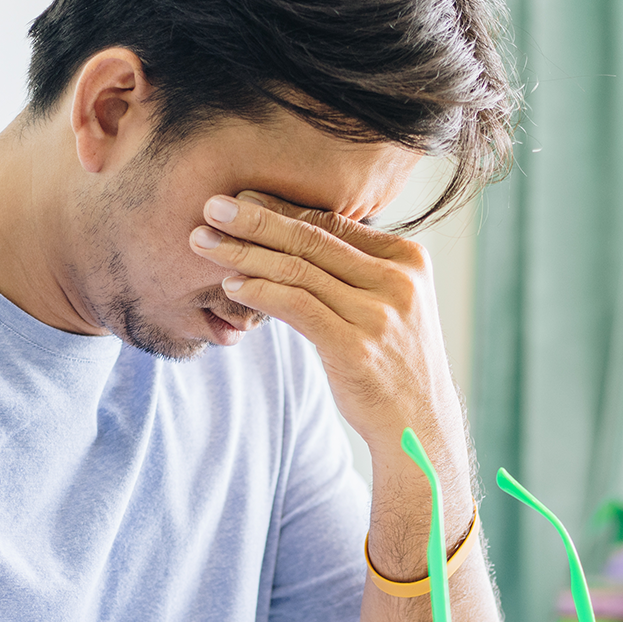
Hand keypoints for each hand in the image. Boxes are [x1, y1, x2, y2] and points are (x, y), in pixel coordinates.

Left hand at [190, 193, 460, 456]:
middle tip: (212, 206)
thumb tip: (296, 235)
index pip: (334, 222)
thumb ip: (356, 271)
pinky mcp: (354, 347)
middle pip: (312, 238)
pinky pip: (296, 307)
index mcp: (408, 260)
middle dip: (256, 219)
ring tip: (204, 243)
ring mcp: (378, 314)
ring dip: (244, 253)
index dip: (282, 207)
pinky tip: (231, 285)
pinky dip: (259, 291)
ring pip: (298, 271)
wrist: (418, 426)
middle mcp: (397, 281)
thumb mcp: (389, 306)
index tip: (242, 196)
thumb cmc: (393, 364)